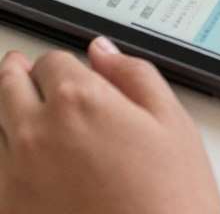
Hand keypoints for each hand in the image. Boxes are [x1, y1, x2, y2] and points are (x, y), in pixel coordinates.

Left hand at [0, 37, 219, 213]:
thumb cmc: (171, 198)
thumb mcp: (172, 122)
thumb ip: (135, 75)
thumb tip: (104, 52)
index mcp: (81, 100)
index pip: (53, 60)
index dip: (65, 62)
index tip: (72, 69)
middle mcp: (38, 131)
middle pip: (9, 85)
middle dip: (19, 75)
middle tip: (22, 70)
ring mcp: (15, 172)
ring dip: (11, 112)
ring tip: (26, 112)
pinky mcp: (9, 207)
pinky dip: (9, 157)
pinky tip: (30, 161)